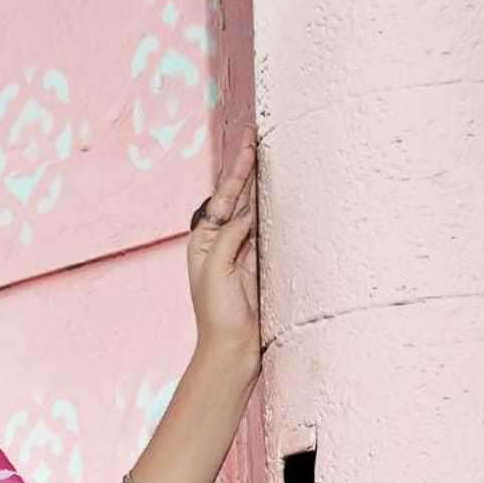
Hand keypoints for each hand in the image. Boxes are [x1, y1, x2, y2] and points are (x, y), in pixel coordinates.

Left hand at [187, 128, 260, 371]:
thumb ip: (230, 235)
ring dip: (261, 180)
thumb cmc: (218, 314)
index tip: (249, 140)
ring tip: (269, 151)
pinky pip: (269, 226)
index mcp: (204, 240)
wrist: (234, 349)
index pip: (223, 196)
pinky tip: (279, 187)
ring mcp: (244, 250)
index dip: (237, 167)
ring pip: (255, 206)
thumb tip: (247, 212)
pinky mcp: (262, 261)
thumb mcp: (215, 269)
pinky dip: (274, 205)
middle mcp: (223, 241)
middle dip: (247, 165)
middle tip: (258, 133)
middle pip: (238, 195)